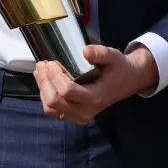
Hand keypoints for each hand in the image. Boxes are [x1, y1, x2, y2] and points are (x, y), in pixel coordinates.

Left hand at [33, 44, 159, 123]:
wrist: (126, 81)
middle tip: (42, 64)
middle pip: (54, 101)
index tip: (51, 62)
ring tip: (41, 71)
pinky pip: (53, 111)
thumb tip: (85, 52)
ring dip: (43, 88)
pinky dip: (45, 96)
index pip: (67, 91)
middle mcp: (86, 111)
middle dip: (45, 81)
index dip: (55, 76)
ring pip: (50, 108)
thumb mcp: (113, 56)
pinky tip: (45, 81)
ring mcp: (79, 116)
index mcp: (95, 97)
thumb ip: (100, 53)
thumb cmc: (118, 67)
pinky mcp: (74, 115)